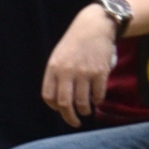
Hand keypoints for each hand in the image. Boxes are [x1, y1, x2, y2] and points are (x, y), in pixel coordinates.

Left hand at [44, 5, 128, 122]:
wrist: (95, 26)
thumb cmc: (75, 42)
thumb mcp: (59, 55)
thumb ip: (57, 75)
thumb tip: (59, 100)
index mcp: (54, 68)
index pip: (48, 96)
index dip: (54, 107)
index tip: (61, 109)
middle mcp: (67, 71)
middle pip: (64, 103)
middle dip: (69, 117)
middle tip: (74, 122)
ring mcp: (84, 72)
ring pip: (82, 102)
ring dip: (85, 110)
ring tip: (86, 110)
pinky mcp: (100, 72)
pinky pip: (98, 95)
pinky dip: (98, 101)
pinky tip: (97, 99)